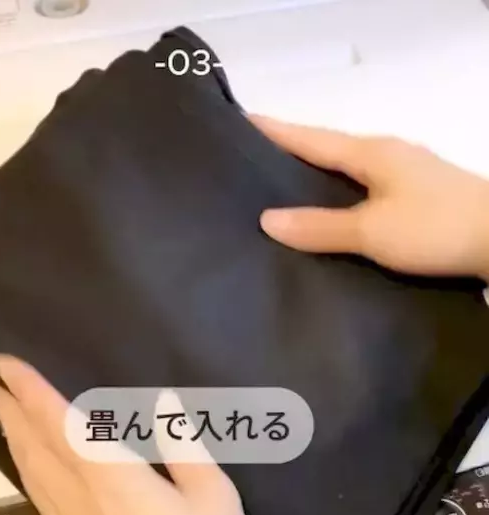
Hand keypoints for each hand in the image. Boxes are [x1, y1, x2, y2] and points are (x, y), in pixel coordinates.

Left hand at [0, 356, 258, 514]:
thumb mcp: (215, 499)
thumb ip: (185, 445)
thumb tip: (164, 401)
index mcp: (111, 478)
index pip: (58, 421)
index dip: (29, 389)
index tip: (5, 362)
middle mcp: (80, 500)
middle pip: (33, 446)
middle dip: (10, 408)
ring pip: (31, 474)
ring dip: (13, 439)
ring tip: (4, 415)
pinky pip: (40, 500)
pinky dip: (27, 473)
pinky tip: (32, 473)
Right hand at [252, 115, 488, 281]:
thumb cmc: (433, 227)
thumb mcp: (370, 230)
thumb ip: (320, 227)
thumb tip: (267, 220)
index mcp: (372, 152)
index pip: (311, 137)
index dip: (276, 131)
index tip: (243, 122)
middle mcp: (388, 155)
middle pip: (329, 150)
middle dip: (292, 153)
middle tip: (254, 162)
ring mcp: (407, 174)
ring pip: (350, 171)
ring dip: (318, 177)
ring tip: (284, 191)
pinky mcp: (419, 198)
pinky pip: (366, 189)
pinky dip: (342, 196)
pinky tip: (332, 215)